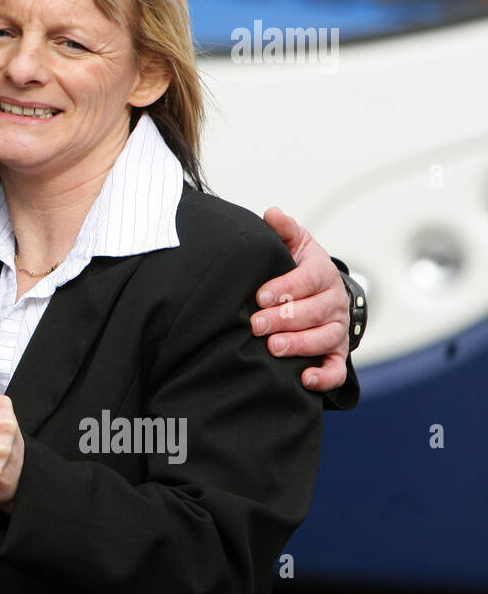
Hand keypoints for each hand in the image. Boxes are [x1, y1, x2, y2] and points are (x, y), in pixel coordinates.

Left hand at [251, 207, 349, 391]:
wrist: (320, 292)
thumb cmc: (300, 268)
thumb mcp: (293, 245)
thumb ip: (283, 230)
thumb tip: (272, 214)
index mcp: (321, 273)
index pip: (307, 280)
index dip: (285, 288)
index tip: (260, 295)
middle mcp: (333, 301)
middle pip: (314, 311)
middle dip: (285, 319)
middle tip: (256, 324)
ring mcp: (337, 328)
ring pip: (324, 338)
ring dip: (300, 344)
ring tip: (273, 347)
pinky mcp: (336, 353)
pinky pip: (336, 368)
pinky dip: (324, 376)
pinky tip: (304, 379)